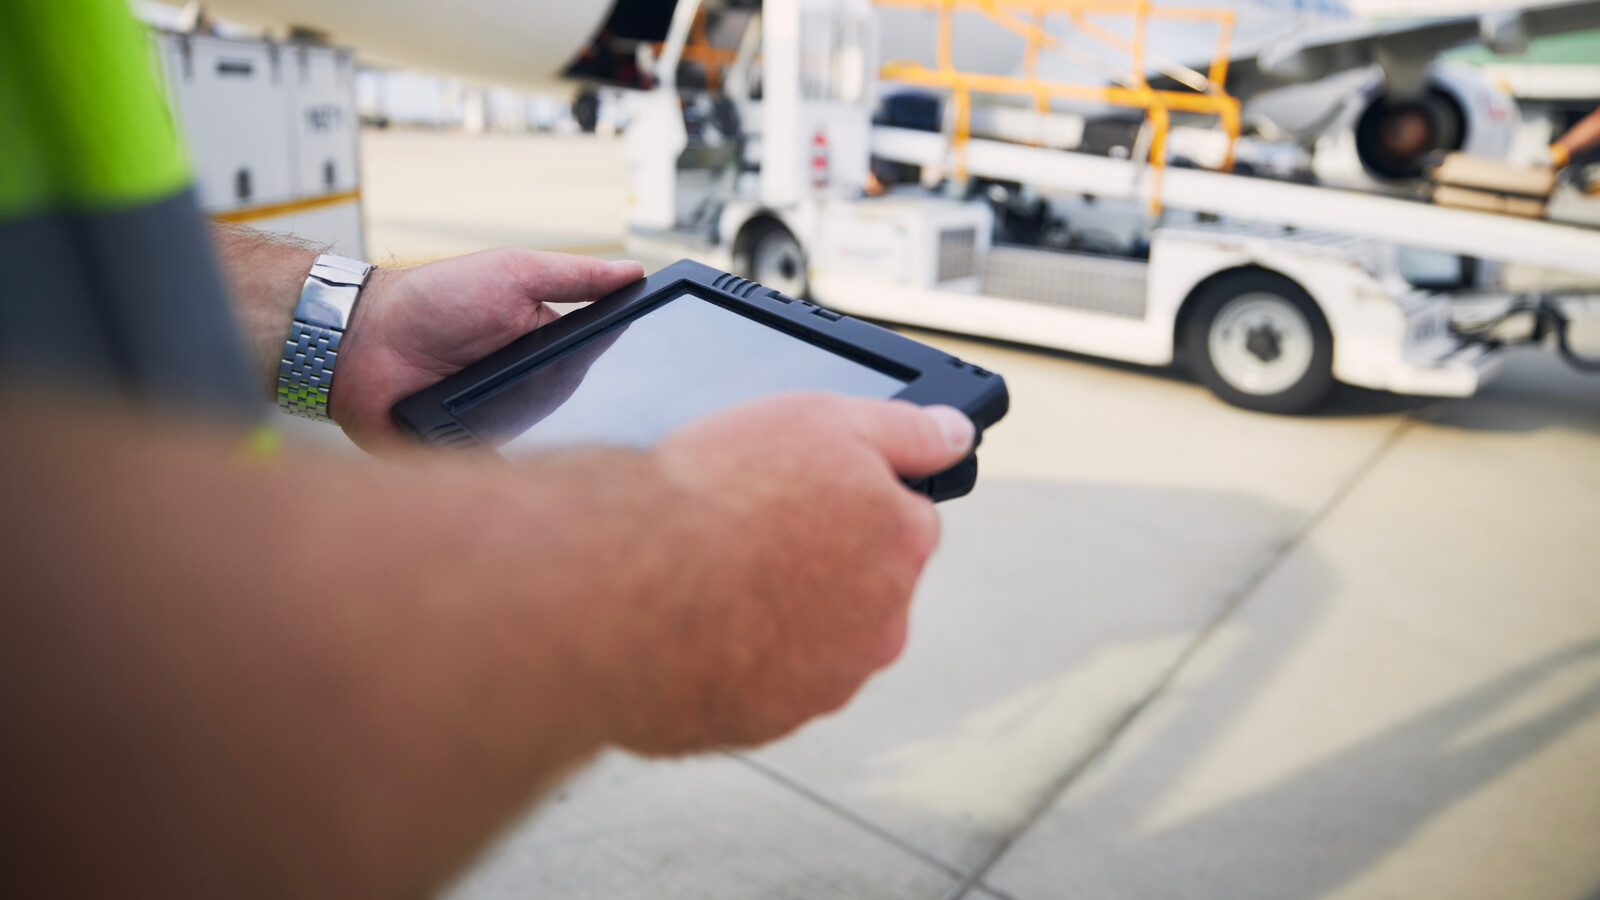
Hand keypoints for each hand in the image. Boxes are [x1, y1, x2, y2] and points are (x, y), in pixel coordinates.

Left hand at [328, 250, 643, 451]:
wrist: (360, 341)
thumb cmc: (431, 299)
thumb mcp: (512, 272)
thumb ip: (574, 275)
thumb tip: (635, 272)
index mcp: (544, 342)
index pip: (597, 356)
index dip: (624, 360)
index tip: (652, 359)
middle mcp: (530, 386)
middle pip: (580, 406)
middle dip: (585, 402)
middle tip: (585, 391)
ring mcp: (504, 421)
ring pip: (549, 443)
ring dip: (548, 433)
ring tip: (538, 416)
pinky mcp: (477, 454)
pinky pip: (508, 470)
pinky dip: (514, 465)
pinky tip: (512, 452)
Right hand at [603, 392, 975, 753]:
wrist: (622, 585)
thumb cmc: (715, 495)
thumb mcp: (820, 418)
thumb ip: (905, 429)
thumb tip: (958, 432)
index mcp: (902, 544)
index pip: (900, 519)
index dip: (844, 500)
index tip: (795, 494)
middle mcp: (881, 624)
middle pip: (861, 586)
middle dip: (816, 562)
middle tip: (746, 533)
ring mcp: (826, 682)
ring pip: (812, 640)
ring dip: (776, 614)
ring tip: (709, 579)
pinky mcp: (768, 722)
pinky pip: (759, 683)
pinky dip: (734, 658)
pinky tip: (693, 625)